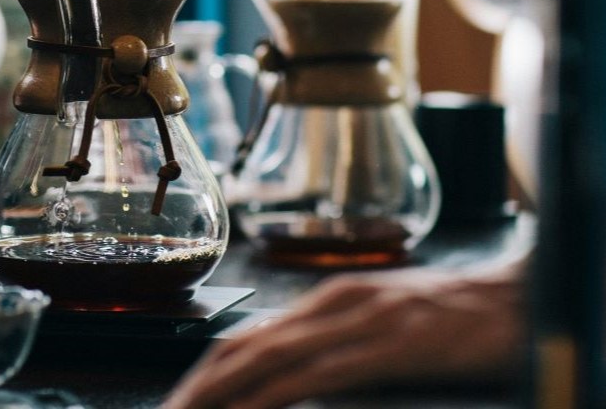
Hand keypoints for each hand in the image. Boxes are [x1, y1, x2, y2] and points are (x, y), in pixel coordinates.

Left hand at [163, 264, 524, 408]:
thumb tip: (288, 371)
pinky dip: (271, 396)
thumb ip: (334, 342)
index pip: (245, 339)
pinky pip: (315, 375)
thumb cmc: (451, 316)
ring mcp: (356, 322)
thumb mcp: (379, 323)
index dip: (203, 373)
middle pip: (241, 348)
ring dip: (219, 394)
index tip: (178, 404)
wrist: (514, 295)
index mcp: (325, 300)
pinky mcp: (387, 345)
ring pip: (266, 359)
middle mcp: (330, 304)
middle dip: (196, 388)